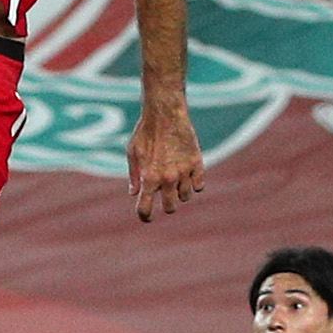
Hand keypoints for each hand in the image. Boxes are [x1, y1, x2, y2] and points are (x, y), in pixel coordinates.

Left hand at [127, 102, 203, 223]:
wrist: (166, 113)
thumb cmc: (145, 132)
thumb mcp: (133, 153)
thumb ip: (134, 175)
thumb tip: (134, 194)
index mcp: (149, 178)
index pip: (145, 208)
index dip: (145, 216)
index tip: (146, 218)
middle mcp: (167, 178)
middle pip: (171, 207)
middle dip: (166, 205)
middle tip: (165, 198)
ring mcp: (184, 172)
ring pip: (185, 196)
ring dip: (180, 193)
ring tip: (175, 180)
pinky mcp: (197, 163)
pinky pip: (199, 185)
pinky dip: (194, 184)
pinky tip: (188, 175)